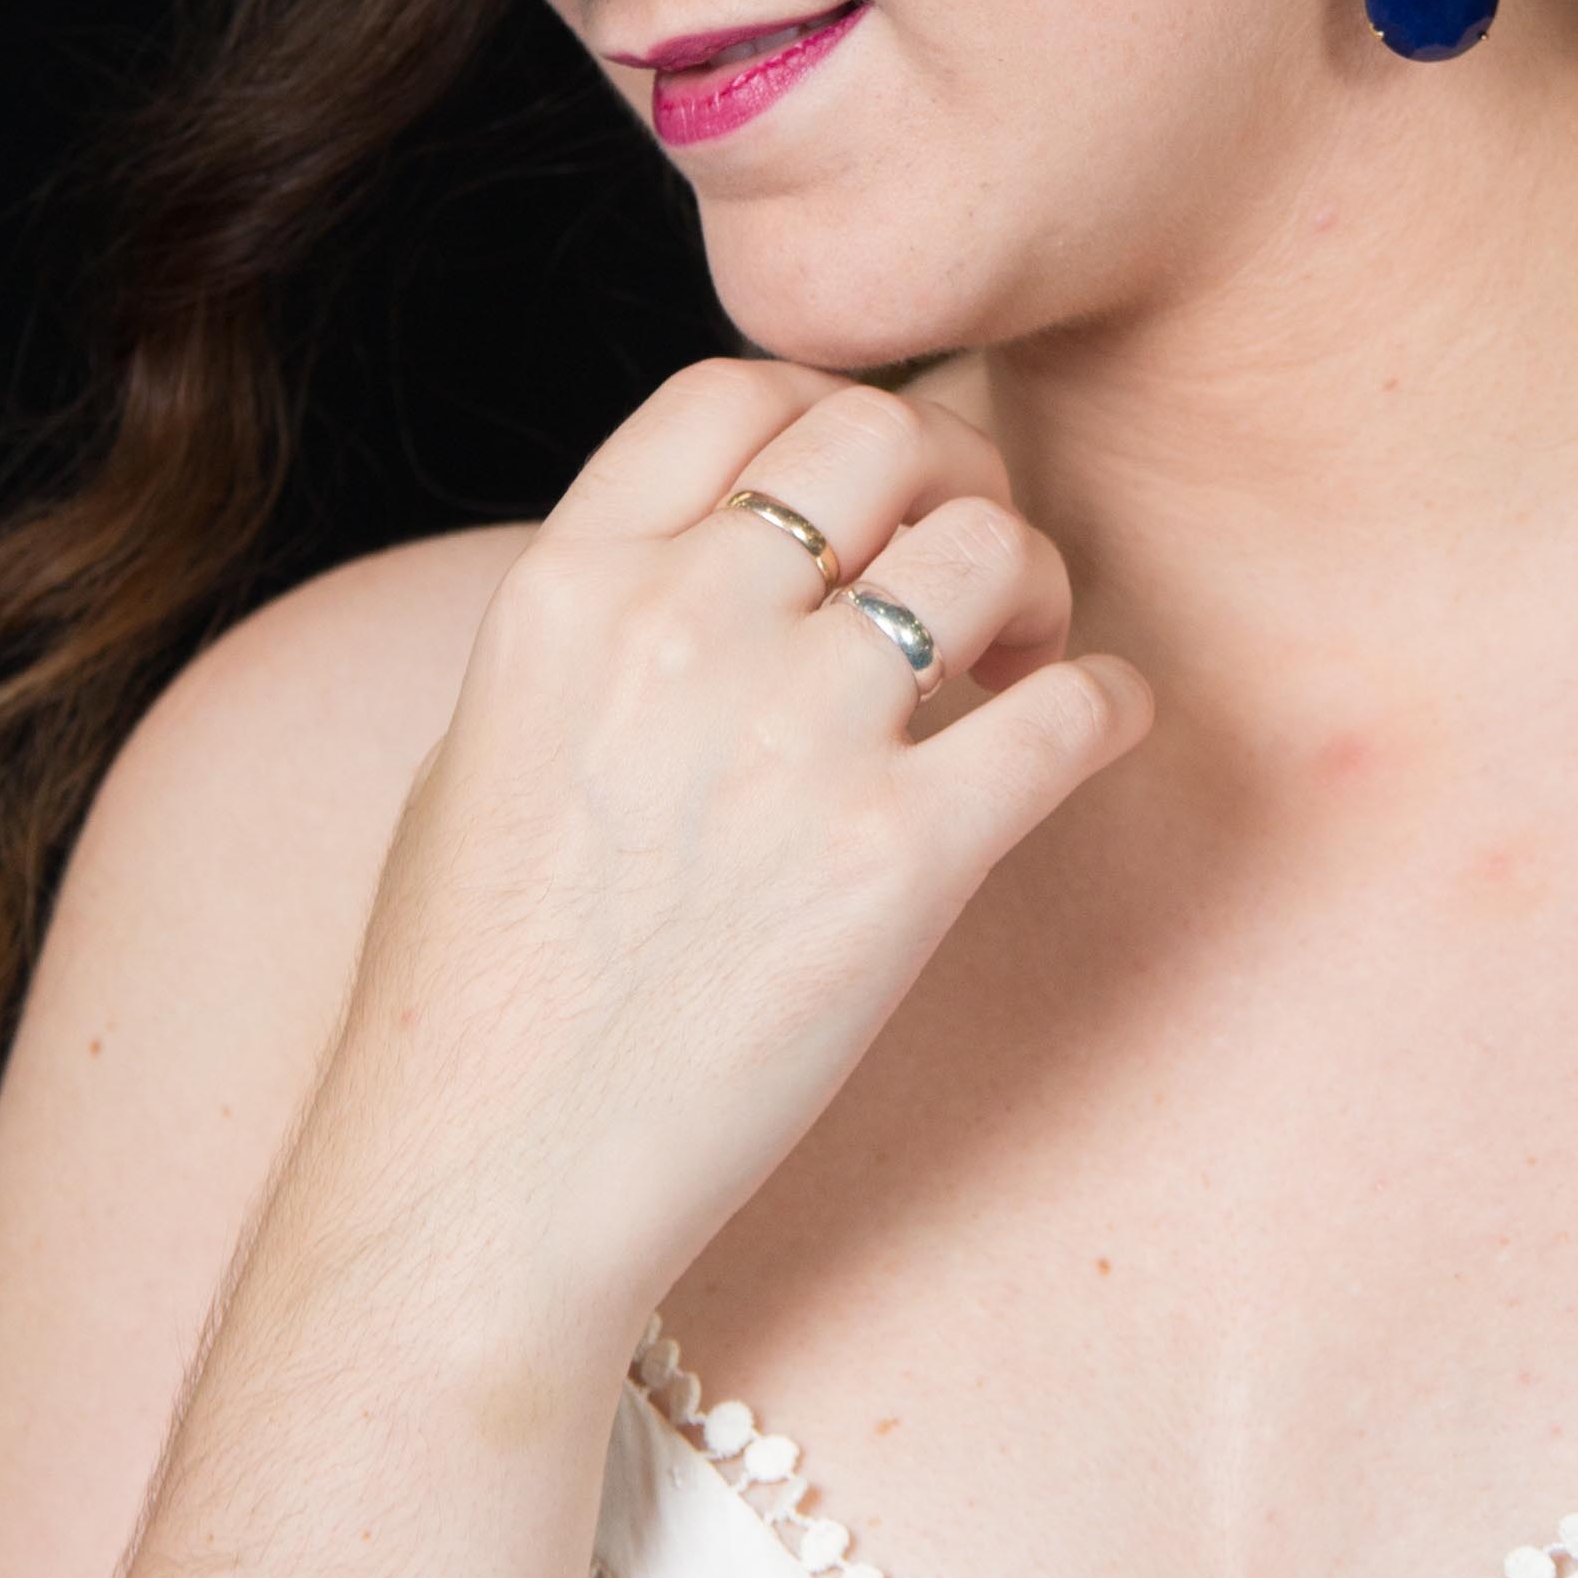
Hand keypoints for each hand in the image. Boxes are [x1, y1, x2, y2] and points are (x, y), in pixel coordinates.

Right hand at [297, 363, 1151, 1331]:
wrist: (479, 1188)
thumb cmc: (471, 997)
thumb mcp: (487, 749)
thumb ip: (602, 634)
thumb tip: (721, 563)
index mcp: (566, 591)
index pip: (734, 389)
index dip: (828, 412)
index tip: (864, 491)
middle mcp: (681, 631)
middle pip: (883, 438)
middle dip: (953, 482)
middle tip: (970, 570)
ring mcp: (794, 740)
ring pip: (989, 552)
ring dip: (1036, 587)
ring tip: (1022, 658)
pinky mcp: (899, 861)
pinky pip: (1069, 712)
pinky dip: (1106, 705)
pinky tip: (1090, 735)